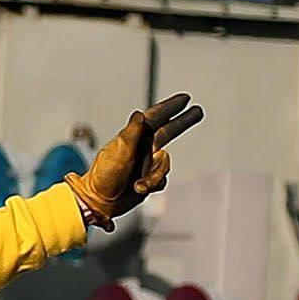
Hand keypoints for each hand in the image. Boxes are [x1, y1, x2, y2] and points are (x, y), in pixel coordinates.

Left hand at [67, 94, 204, 226]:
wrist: (100, 201)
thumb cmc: (105, 175)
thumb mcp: (119, 152)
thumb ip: (131, 133)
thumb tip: (140, 114)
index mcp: (134, 137)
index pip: (155, 117)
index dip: (170, 107)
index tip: (185, 98)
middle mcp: (142, 147)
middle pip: (169, 131)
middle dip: (183, 122)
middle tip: (198, 111)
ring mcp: (146, 163)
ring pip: (165, 164)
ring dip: (154, 176)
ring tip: (138, 185)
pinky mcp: (148, 177)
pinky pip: (161, 179)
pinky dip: (151, 184)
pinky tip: (138, 188)